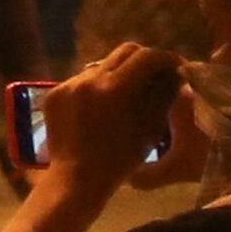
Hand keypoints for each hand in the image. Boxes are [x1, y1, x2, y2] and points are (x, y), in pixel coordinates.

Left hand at [36, 39, 187, 190]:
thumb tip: (175, 71)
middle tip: (155, 73)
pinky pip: (81, 80)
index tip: (176, 67)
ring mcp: (68, 85)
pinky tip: (102, 103)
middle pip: (125, 52)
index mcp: (115, 88)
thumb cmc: (120, 159)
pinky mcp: (54, 94)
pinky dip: (96, 86)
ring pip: (102, 65)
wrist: (76, 179)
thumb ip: (164, 93)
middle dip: (144, 60)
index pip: (147, 56)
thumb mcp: (151, 126)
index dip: (166, 59)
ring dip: (119, 73)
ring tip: (127, 91)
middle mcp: (89, 79)